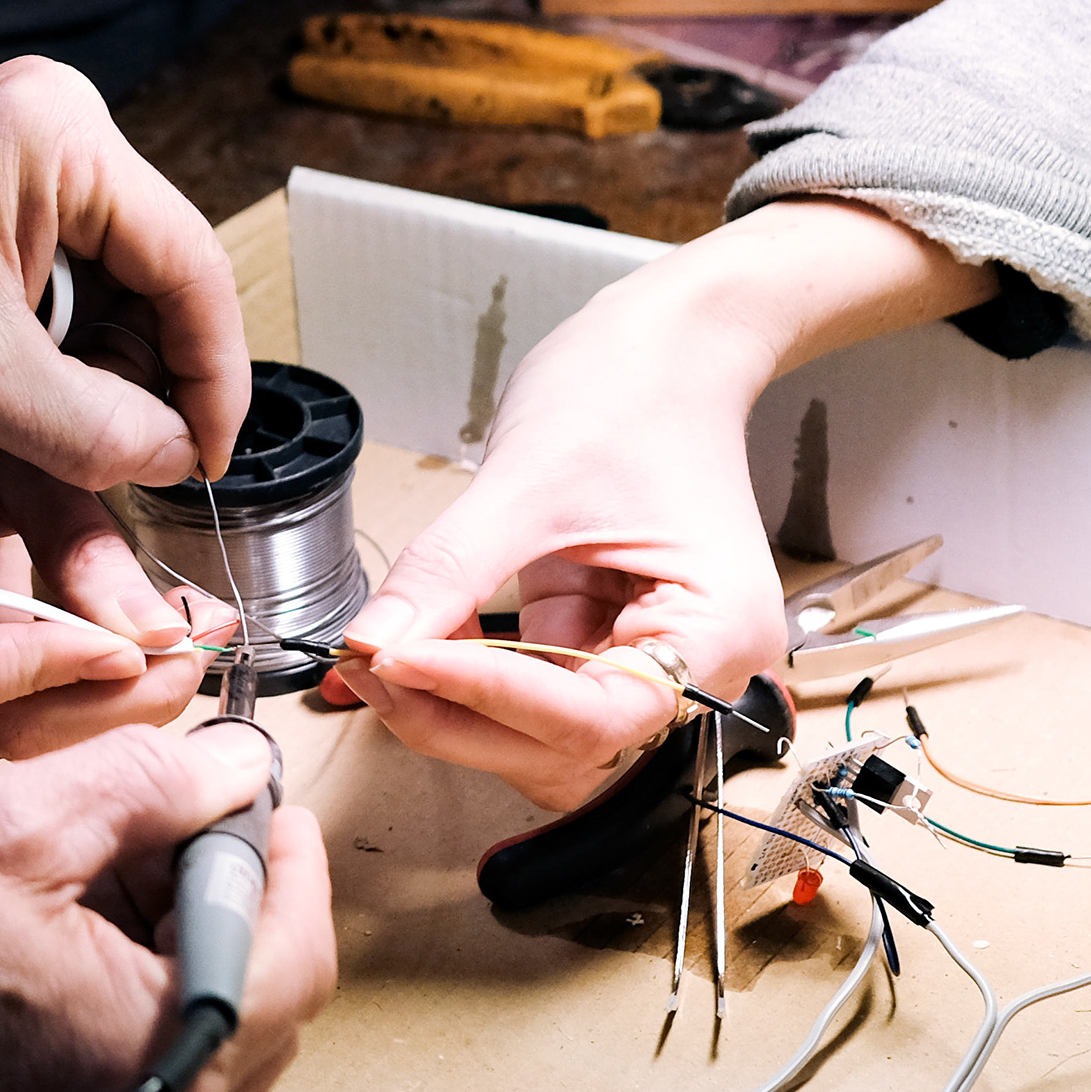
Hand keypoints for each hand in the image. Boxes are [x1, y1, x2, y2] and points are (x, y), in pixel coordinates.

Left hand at [0, 59, 246, 492]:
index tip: (210, 458)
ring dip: (110, 374)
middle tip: (147, 463)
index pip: (192, 264)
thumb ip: (93, 428)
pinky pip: (66, 284)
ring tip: (86, 445)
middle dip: (155, 376)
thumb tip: (179, 457)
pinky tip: (46, 410)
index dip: (215, 374)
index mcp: (66, 137)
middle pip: (160, 274)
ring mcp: (22, 160)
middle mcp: (58, 129)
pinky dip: (66, 355)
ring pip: (116, 289)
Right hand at [0, 428, 226, 756]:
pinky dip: (112, 675)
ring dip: (121, 696)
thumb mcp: (10, 456)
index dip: (36, 675)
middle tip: (192, 650)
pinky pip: (46, 694)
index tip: (123, 648)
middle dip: (106, 701)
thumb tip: (160, 634)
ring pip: (34, 723)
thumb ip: (77, 542)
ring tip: (194, 636)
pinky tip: (166, 635)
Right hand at [0, 723, 334, 1091]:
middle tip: (139, 833)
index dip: (279, 856)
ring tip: (58, 907)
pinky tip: (28, 994)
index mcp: (166, 1066)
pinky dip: (107, 1053)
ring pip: (189, 1071)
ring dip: (154, 978)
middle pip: (251, 1018)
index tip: (250, 801)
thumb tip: (234, 774)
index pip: (299, 952)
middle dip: (209, 910)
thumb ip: (147, 787)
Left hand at [338, 198, 994, 809]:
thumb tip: (374, 639)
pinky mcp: (591, 633)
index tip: (403, 659)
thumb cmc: (634, 393)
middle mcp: (693, 661)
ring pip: (537, 733)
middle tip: (371, 663)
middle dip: (461, 716)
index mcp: (718, 630)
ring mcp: (638, 650)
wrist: (663, 346)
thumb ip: (449, 571)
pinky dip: (458, 677)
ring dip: (452, 710)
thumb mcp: (530, 482)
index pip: (600, 716)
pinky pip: (522, 687)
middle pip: (566, 745)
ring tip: (376, 654)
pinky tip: (401, 645)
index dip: (494, 699)